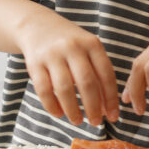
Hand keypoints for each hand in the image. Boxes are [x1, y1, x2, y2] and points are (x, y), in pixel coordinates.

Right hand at [13, 9, 119, 126]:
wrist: (37, 25)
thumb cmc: (69, 42)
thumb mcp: (88, 48)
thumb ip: (98, 73)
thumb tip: (106, 107)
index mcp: (92, 44)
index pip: (106, 75)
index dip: (110, 98)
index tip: (113, 116)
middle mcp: (73, 48)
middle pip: (87, 83)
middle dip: (93, 107)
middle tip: (96, 123)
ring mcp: (52, 55)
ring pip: (64, 88)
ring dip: (72, 109)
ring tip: (78, 121)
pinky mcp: (34, 63)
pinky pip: (43, 89)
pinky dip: (52, 105)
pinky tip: (59, 114)